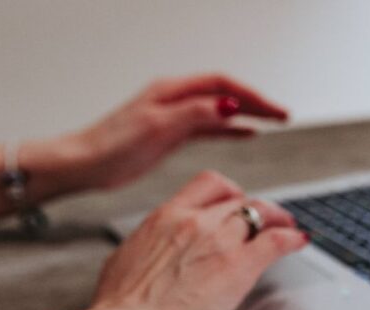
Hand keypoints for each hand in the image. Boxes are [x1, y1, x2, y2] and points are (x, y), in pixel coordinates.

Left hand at [72, 73, 288, 189]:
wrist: (85, 164)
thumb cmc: (111, 146)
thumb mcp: (157, 127)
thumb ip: (194, 114)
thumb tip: (229, 106)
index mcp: (171, 91)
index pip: (222, 85)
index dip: (252, 95)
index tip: (275, 110)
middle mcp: (175, 100)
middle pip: (226, 94)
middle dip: (257, 103)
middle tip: (283, 115)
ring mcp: (174, 117)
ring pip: (221, 110)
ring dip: (248, 115)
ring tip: (274, 122)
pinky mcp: (172, 135)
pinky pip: (210, 128)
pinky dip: (231, 130)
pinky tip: (247, 134)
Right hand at [91, 171, 307, 309]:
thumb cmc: (120, 307)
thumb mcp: (128, 260)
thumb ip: (150, 249)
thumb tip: (152, 255)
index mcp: (165, 217)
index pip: (208, 186)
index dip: (229, 194)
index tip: (236, 205)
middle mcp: (194, 221)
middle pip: (238, 200)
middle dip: (254, 209)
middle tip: (267, 221)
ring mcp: (219, 241)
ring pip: (259, 213)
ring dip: (277, 219)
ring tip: (287, 228)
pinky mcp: (240, 265)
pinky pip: (277, 241)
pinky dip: (292, 238)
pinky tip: (299, 241)